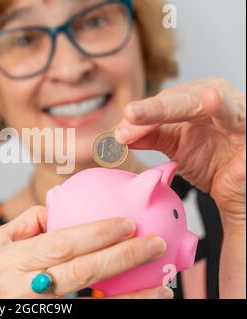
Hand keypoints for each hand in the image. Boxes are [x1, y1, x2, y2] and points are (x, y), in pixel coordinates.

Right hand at [0, 206, 171, 298]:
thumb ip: (27, 224)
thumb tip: (59, 205)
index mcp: (11, 262)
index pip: (61, 243)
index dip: (96, 232)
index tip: (126, 222)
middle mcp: (25, 288)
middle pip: (82, 271)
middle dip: (123, 257)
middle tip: (155, 243)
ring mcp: (38, 312)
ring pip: (93, 304)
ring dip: (131, 296)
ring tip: (164, 285)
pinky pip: (89, 317)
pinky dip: (116, 310)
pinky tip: (140, 304)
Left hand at [115, 78, 245, 228]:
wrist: (239, 189)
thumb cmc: (212, 161)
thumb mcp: (176, 146)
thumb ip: (150, 136)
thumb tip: (118, 132)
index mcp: (195, 101)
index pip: (164, 103)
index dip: (142, 116)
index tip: (119, 135)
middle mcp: (217, 99)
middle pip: (181, 99)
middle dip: (153, 109)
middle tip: (129, 114)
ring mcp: (237, 112)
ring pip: (206, 103)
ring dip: (177, 105)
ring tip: (154, 107)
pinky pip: (239, 118)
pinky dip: (225, 109)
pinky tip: (212, 98)